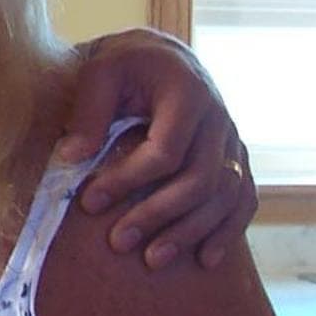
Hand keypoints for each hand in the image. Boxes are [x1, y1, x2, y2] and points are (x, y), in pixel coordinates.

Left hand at [54, 27, 254, 268]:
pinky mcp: (235, 157)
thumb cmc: (125, 63)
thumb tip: (72, 157)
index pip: (165, 151)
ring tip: (152, 260)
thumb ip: (88, 111)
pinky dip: (228, 230)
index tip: (89, 202)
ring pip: (225, 195)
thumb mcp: (100, 71)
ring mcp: (232, 139)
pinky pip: (243, 198)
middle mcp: (219, 118)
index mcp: (188, 93)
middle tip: (119, 241)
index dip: (127, 181)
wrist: (160, 55)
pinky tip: (205, 259)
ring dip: (190, 232)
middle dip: (158, 215)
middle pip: (200, 180)